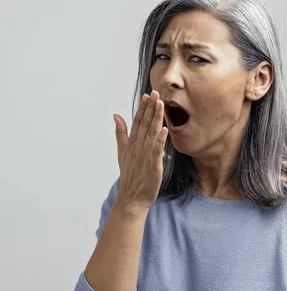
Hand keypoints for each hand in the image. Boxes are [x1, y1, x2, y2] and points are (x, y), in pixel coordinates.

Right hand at [113, 90, 167, 210]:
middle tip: (155, 93)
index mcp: (132, 144)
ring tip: (161, 105)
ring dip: (156, 119)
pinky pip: (156, 151)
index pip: (138, 122)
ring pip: (151, 134)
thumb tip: (116, 115)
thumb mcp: (122, 152)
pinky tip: (165, 130)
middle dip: (150, 108)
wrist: (132, 198)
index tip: (147, 95)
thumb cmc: (131, 176)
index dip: (142, 108)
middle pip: (145, 124)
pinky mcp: (152, 165)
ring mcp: (144, 156)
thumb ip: (121, 133)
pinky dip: (160, 140)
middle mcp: (137, 147)